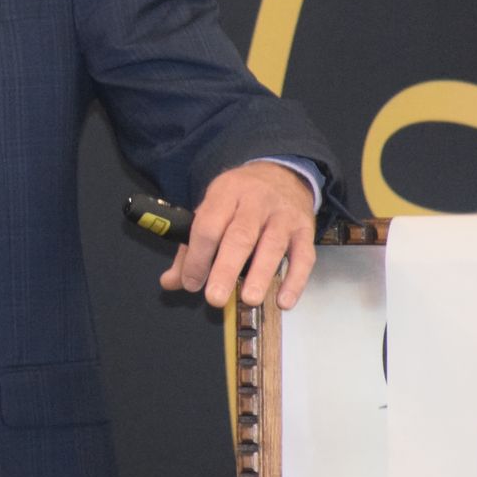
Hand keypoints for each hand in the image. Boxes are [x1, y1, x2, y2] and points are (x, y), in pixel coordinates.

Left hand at [159, 161, 316, 309]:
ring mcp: (283, 215)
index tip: (191, 283)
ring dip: (260, 275)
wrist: (282, 174)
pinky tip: (283, 301)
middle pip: (240, 236)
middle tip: (215, 298)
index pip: (208, 226)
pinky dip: (295, 280)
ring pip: (272, 245)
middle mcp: (255, 201)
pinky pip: (304, 256)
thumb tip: (170, 282)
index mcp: (225, 193)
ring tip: (249, 300)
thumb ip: (190, 248)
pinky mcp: (305, 229)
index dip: (197, 256)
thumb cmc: (239, 199)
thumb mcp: (211, 210)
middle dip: (226, 269)